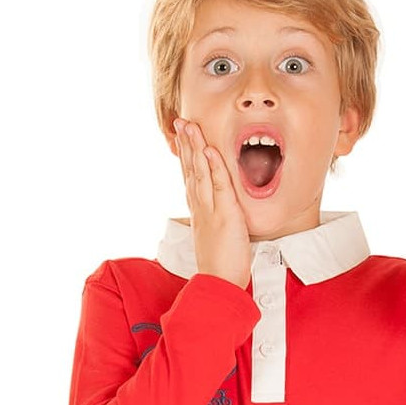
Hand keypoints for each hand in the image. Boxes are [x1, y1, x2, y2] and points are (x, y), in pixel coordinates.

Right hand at [173, 118, 251, 289]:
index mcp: (199, 209)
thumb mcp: (214, 234)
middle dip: (186, 143)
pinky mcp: (225, 216)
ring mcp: (211, 210)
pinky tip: (209, 151)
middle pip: (190, 169)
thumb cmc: (221, 262)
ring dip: (196, 147)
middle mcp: (201, 206)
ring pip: (200, 173)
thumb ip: (213, 218)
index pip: (190, 175)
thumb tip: (215, 209)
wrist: (218, 283)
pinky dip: (214, 168)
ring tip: (191, 126)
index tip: (181, 135)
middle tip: (180, 121)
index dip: (185, 154)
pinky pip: (219, 187)